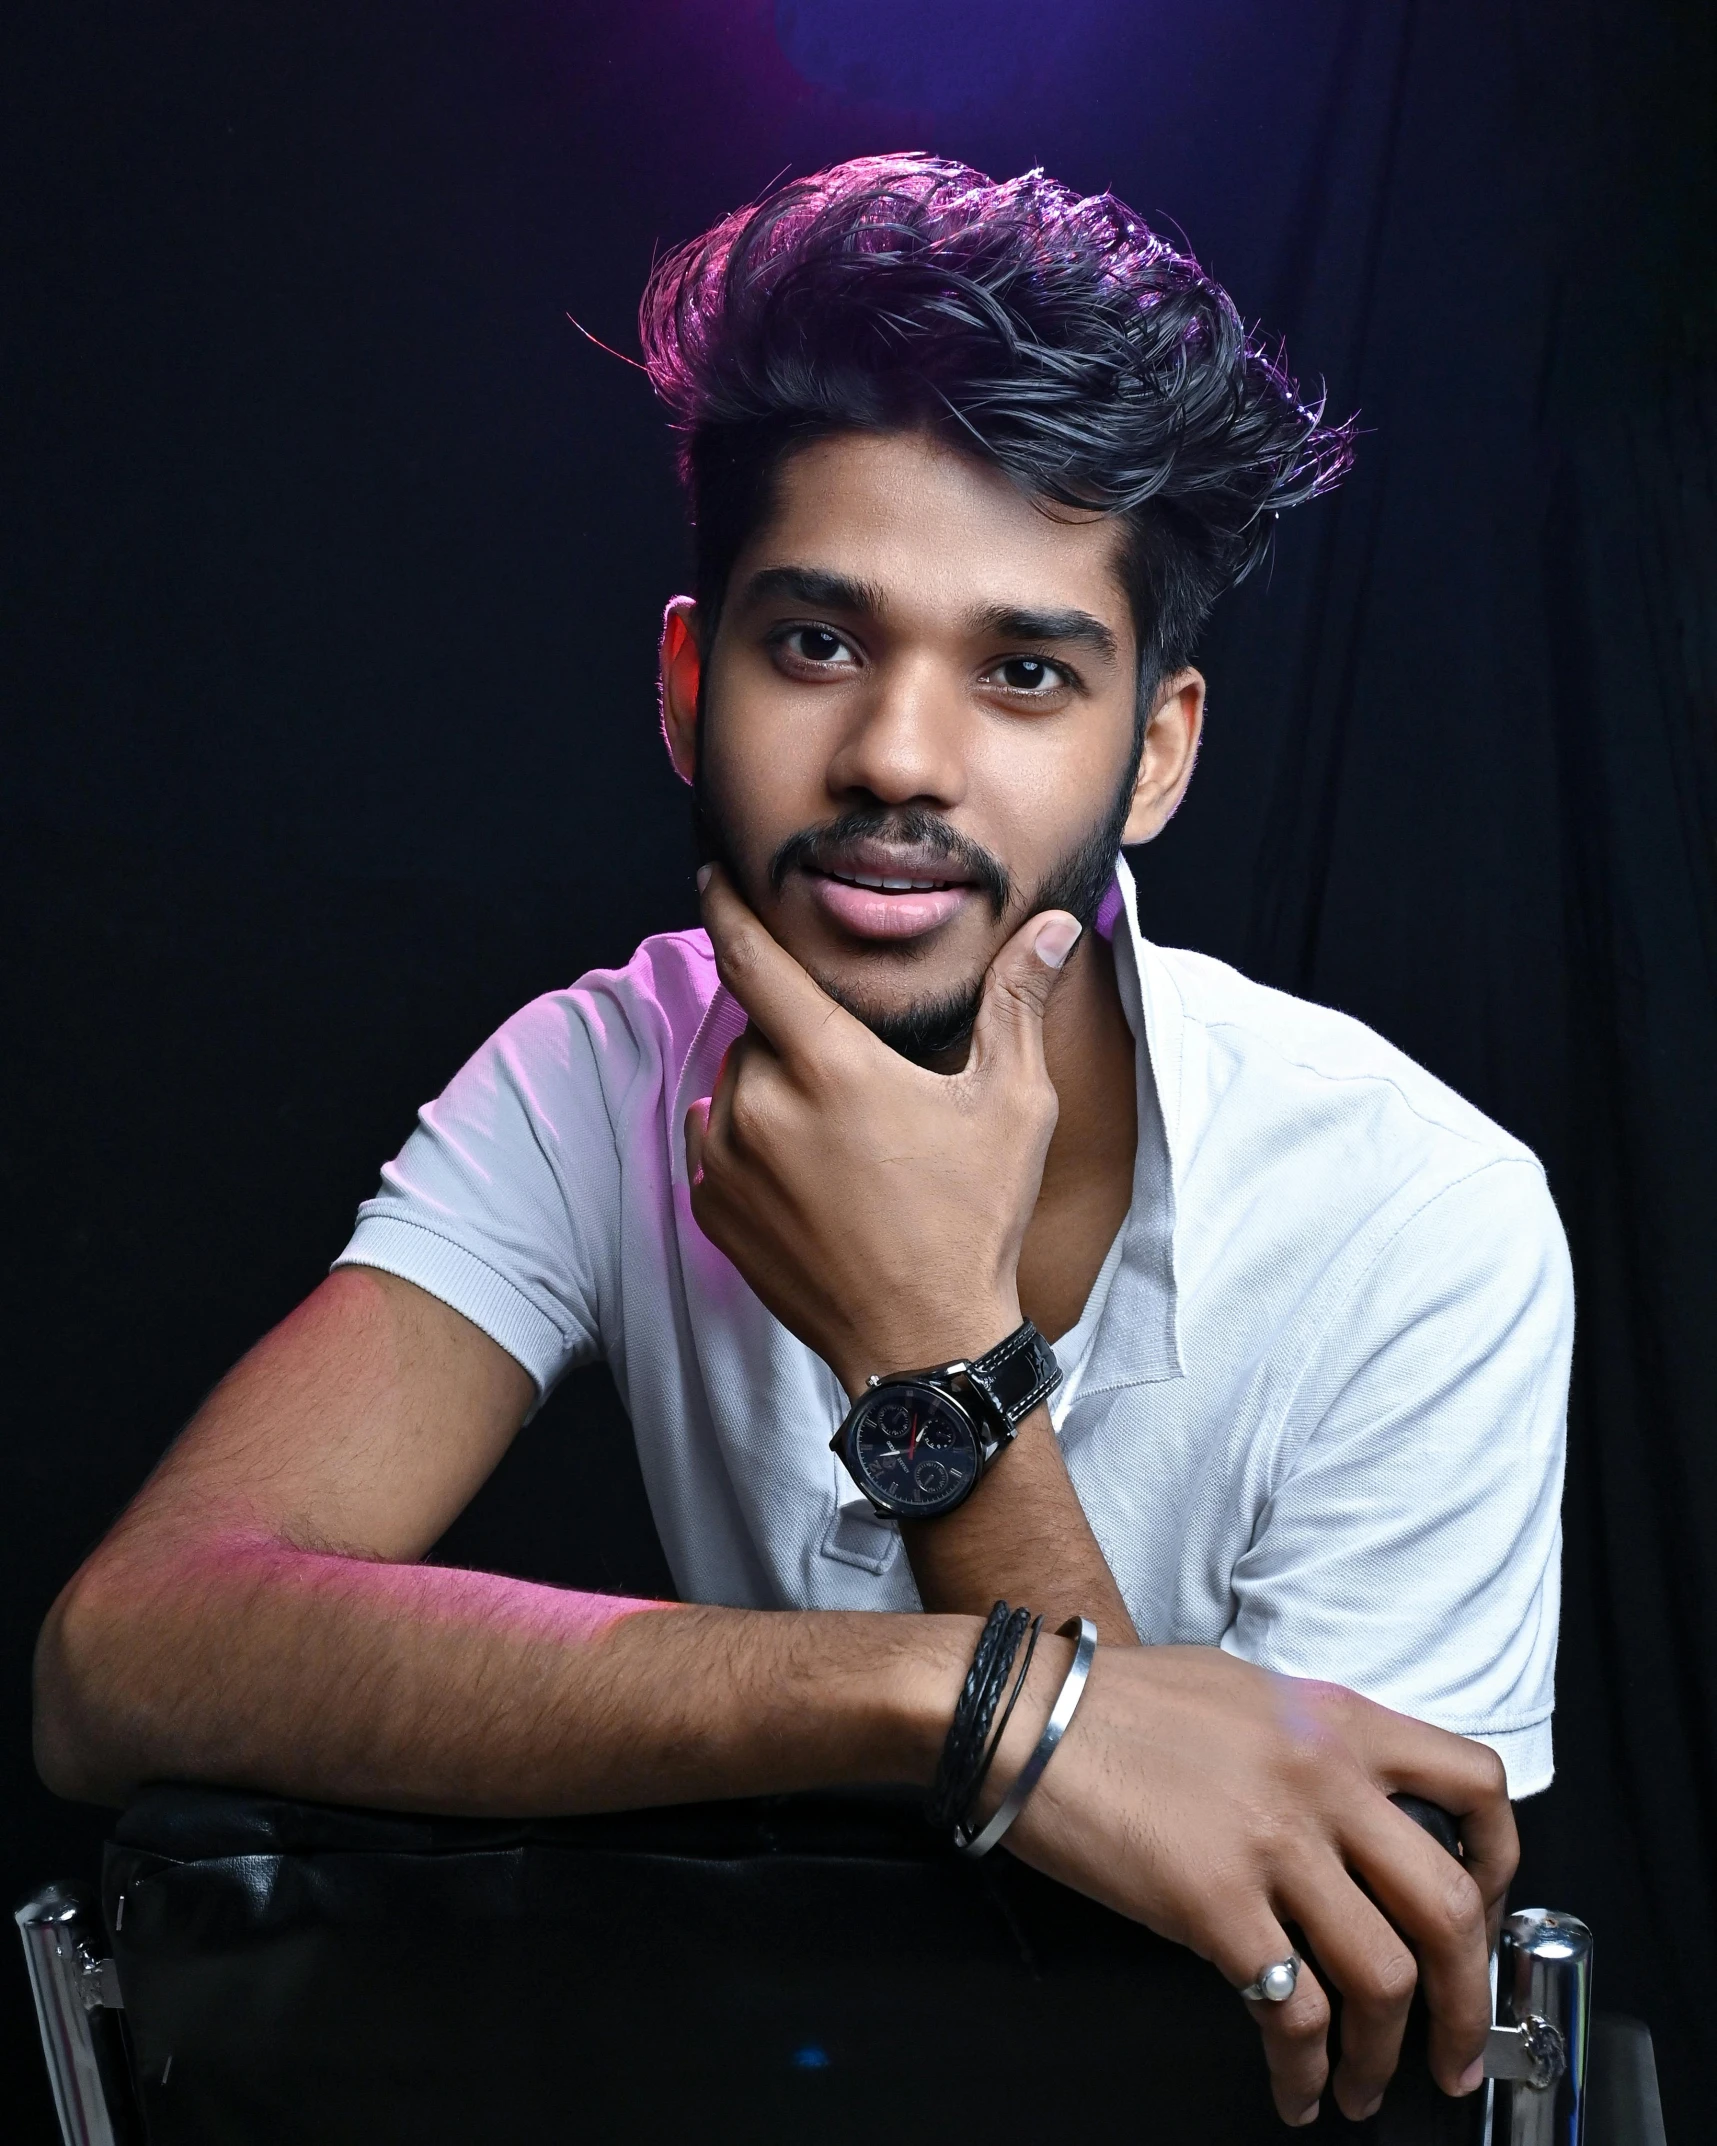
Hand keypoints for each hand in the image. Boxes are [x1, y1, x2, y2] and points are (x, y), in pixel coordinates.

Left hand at [684, 866, 1081, 1389]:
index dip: (728, 907)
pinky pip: (715, 1145)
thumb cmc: (973, 1221)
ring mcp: (727, 1163)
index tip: (711, 873)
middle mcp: (761, 1105)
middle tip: (861, 1087)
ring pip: (732, 1087)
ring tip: (844, 1144)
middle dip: (800, 1039)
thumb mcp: (1013, 1105)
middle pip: (758, 1031)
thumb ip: (1017, 1004)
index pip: (752, 958)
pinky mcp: (712, 1210)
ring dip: (772, 1091)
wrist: (923, 1342)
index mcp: (830, 1066)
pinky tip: (809, 1177)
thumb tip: (1052, 926)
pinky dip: (749, 1144)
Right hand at [998, 1642, 1514, 2125]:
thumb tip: (1355, 1810)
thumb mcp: (1244, 1693)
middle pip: (1452, 1907)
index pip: (1477, 1785)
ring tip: (1368, 2086)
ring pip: (1386, 1976)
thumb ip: (1314, 1744)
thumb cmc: (1115, 1701)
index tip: (1488, 1912)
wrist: (1024, 1711)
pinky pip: (1293, 2012)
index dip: (1502, 1864)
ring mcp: (1274, 1842)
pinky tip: (1295, 2086)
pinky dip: (1305, 2069)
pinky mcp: (1215, 1903)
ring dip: (1388, 2054)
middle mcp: (1323, 1778)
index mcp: (1337, 1720)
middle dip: (1470, 2002)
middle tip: (1460, 2047)